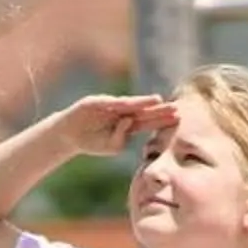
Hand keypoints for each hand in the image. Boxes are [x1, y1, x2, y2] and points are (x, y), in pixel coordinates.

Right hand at [55, 93, 174, 155]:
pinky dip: (123, 104)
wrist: (68, 136)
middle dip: (159, 110)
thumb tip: (129, 121)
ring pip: (130, 105)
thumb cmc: (92, 142)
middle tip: (177, 108)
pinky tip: (133, 103)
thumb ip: (121, 138)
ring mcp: (109, 106)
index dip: (162, 120)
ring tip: (159, 100)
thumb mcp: (110, 147)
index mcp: (128, 125)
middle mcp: (122, 113)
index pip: (149, 122)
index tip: (178, 118)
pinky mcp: (96, 102)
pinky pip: (111, 105)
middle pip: (144, 111)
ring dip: (144, 103)